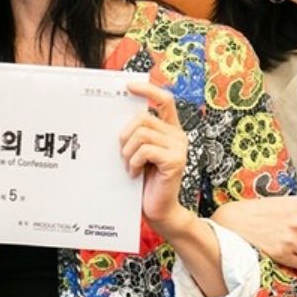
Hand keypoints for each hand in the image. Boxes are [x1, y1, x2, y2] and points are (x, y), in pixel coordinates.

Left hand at [122, 82, 193, 238]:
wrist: (158, 210)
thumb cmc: (144, 182)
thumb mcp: (139, 153)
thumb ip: (137, 135)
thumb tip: (117, 117)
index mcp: (170, 130)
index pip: (165, 100)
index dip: (147, 90)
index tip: (128, 86)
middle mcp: (178, 136)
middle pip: (143, 118)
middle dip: (125, 135)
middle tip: (122, 154)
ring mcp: (179, 148)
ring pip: (141, 134)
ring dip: (127, 152)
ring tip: (129, 166)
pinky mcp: (175, 161)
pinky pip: (145, 150)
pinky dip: (133, 162)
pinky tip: (134, 174)